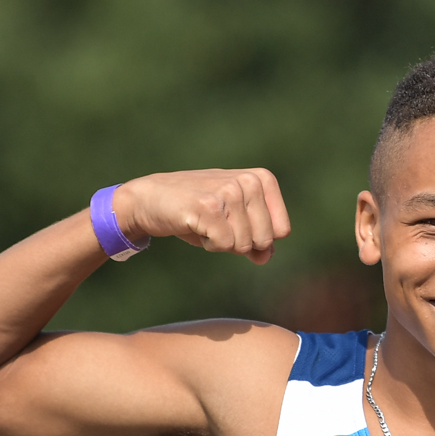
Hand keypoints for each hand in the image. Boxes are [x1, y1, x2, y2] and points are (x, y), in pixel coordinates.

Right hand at [114, 168, 290, 265]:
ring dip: (222, 242)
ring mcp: (229, 191)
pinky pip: (224, 245)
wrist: (152, 199)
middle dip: (240, 242)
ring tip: (205, 222)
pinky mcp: (209, 206)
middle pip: (265, 240)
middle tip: (217, 223)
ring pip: (244, 244)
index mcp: (262, 179)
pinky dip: (209, 244)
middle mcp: (248, 181)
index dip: (258, 237)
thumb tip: (267, 256)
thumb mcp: (235, 223)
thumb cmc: (198, 212)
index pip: (282, 230)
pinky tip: (195, 225)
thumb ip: (258, 239)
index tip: (235, 222)